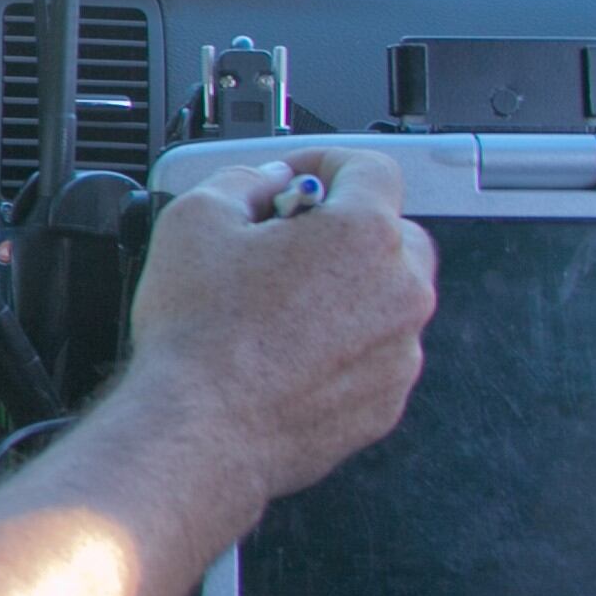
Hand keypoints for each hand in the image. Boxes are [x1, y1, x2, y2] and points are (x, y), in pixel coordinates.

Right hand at [122, 147, 438, 507]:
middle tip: (285, 244)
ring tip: (277, 308)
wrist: (200, 431)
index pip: (371, 169)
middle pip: (393, 235)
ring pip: (388, 299)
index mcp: (364, 235)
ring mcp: (400, 353)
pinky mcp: (385, 402)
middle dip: (345, 230)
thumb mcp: (194, 220)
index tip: (294, 179)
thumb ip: (242, 181)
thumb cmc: (199, 335)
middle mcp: (400, 292)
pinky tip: (285, 353)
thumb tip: (264, 182)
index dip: (325, 164)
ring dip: (346, 291)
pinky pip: (376, 355)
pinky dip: (343, 346)